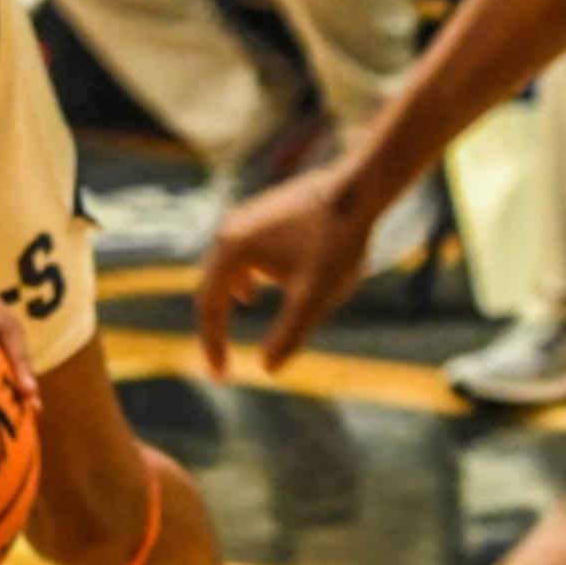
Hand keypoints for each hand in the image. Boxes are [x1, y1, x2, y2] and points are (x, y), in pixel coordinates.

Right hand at [193, 167, 376, 372]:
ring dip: (230, 294)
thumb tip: (267, 369)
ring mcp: (245, 217)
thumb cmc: (335, 243)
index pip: (209, 308)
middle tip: (222, 358)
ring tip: (246, 308)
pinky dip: (246, 274)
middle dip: (217, 323)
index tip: (219, 376)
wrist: (357, 189)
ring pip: (228, 265)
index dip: (212, 345)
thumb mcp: (313, 298)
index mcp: (231, 250)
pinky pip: (243, 251)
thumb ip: (288, 335)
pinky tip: (266, 282)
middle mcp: (229, 230)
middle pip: (211, 286)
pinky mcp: (263, 211)